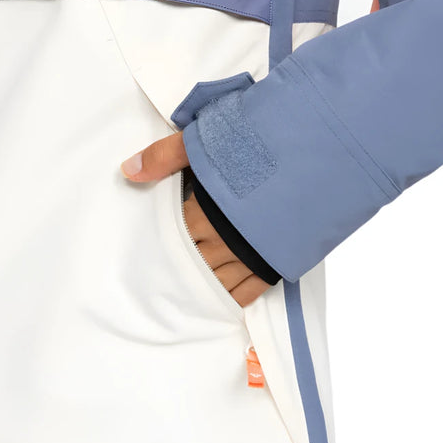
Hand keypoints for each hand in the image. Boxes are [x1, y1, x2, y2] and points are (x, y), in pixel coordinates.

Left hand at [120, 132, 270, 306]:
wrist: (314, 159)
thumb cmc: (260, 146)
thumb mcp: (207, 142)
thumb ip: (166, 156)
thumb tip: (128, 171)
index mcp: (204, 214)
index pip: (175, 237)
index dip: (164, 243)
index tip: (151, 252)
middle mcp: (224, 241)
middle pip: (193, 264)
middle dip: (180, 269)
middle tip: (162, 283)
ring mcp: (249, 256)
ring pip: (217, 282)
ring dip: (202, 287)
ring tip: (186, 296)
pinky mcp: (273, 263)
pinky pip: (248, 291)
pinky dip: (233, 298)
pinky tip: (222, 301)